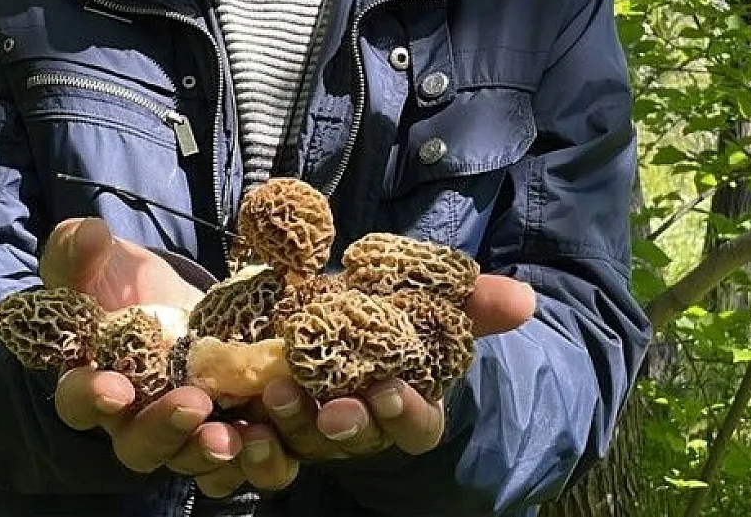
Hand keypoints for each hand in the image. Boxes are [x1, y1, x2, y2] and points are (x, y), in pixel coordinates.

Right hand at [45, 220, 241, 486]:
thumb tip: (89, 234)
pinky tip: (274, 433)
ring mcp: (184, 434)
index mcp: (93, 382)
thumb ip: (80, 252)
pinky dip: (262, 458)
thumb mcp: (100, 262)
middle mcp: (134, 422)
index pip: (79, 400)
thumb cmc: (124, 286)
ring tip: (239, 433)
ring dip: (215, 453)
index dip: (92, 398)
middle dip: (166, 429)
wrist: (175, 304)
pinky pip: (243, 463)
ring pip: (193, 462)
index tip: (113, 387)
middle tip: (194, 404)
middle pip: (140, 446)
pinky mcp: (231, 432)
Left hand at [247, 272, 538, 469]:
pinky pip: (250, 450)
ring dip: (286, 431)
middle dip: (343, 424)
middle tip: (330, 407)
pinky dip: (237, 446)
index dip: (405, 413)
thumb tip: (525, 301)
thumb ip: (471, 304)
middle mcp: (357, 428)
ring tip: (272, 398)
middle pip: (353, 439)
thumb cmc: (384, 317)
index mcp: (403, 405)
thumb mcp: (425, 303)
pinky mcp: (263, 426)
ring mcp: (307, 433)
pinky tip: (225, 426)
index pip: (415, 426)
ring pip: (298, 448)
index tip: (391, 390)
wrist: (325, 321)